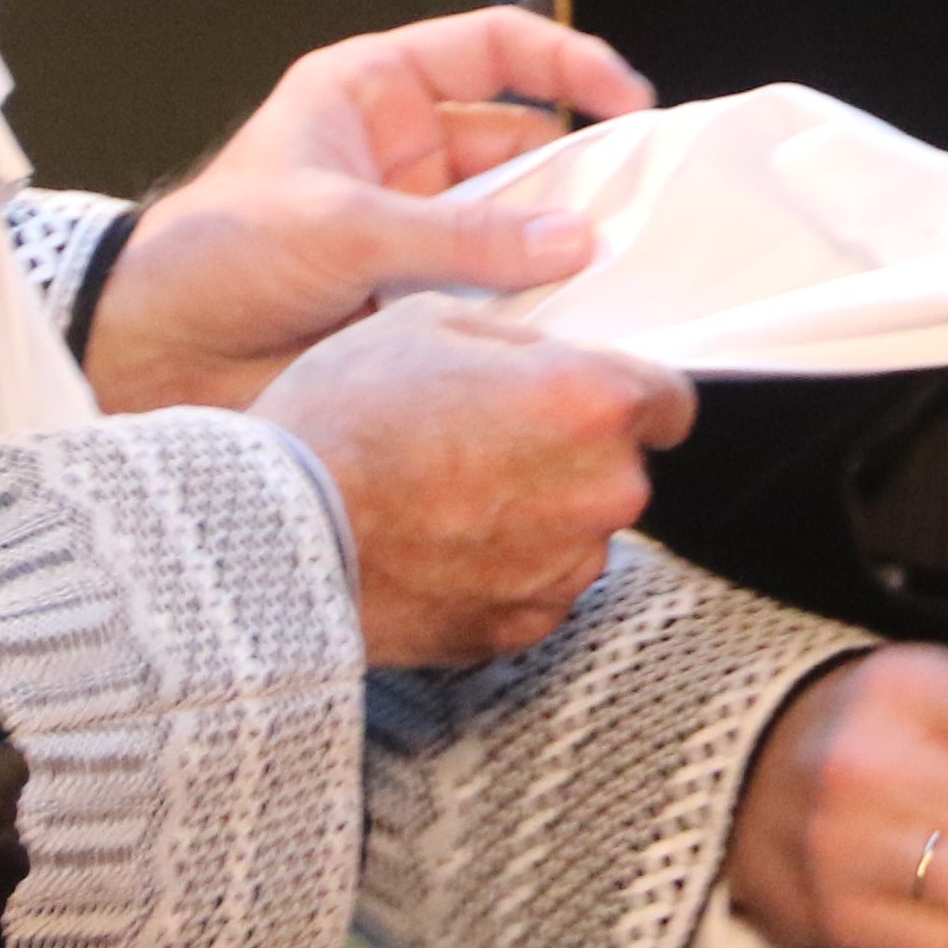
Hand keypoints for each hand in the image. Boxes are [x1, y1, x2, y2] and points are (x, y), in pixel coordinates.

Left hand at [89, 8, 656, 410]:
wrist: (149, 356)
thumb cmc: (216, 257)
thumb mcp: (341, 228)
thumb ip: (462, 235)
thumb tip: (574, 238)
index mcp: (373, 93)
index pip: (493, 48)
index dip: (566, 64)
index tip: (629, 102)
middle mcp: (403, 155)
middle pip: (521, 144)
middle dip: (577, 175)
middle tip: (641, 214)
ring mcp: (413, 231)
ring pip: (515, 226)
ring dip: (558, 250)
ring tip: (620, 277)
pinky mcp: (415, 301)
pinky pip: (491, 293)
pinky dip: (531, 309)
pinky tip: (572, 329)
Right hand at [249, 296, 691, 667]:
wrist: (277, 538)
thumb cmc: (341, 419)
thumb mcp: (426, 321)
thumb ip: (521, 339)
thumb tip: (556, 352)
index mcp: (590, 402)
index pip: (670, 403)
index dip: (628, 396)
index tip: (594, 399)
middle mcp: (600, 491)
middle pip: (617, 469)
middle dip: (570, 453)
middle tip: (486, 441)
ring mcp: (566, 569)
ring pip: (576, 531)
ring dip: (537, 514)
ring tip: (449, 495)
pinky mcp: (524, 627)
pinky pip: (536, 588)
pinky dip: (503, 570)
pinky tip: (440, 545)